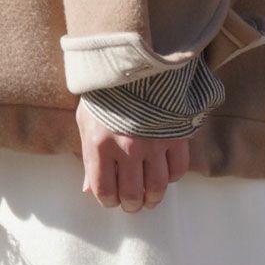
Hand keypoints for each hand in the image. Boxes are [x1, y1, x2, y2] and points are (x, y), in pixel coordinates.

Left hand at [75, 99, 190, 212]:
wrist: (135, 58)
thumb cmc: (105, 91)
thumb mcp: (87, 121)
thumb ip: (89, 157)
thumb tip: (89, 189)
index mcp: (100, 145)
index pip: (104, 191)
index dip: (109, 202)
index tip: (113, 201)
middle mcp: (127, 148)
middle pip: (132, 195)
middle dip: (132, 205)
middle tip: (133, 204)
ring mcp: (153, 142)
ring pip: (156, 188)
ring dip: (152, 198)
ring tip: (149, 198)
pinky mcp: (175, 134)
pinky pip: (178, 169)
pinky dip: (172, 177)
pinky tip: (165, 174)